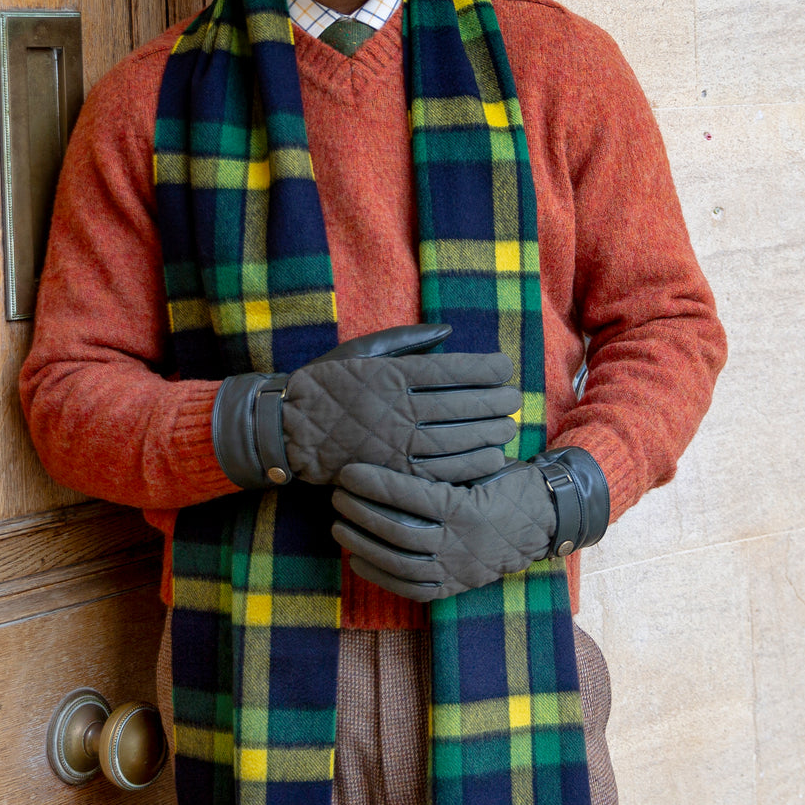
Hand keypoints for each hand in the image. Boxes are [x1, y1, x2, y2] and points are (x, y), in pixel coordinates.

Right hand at [211, 324, 520, 488]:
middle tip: (515, 399)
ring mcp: (395, 443)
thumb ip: (407, 339)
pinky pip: (440, 471)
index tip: (504, 367)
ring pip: (457, 440)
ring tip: (508, 426)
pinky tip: (490, 457)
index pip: (453, 370)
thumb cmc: (327, 383)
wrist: (288, 428)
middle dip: (496, 401)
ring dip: (489, 433)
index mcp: (392, 375)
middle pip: (462, 406)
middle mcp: (397, 409)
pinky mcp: (392, 473)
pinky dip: (470, 465)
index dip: (485, 369)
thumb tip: (448, 331)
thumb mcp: (362, 350)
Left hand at [331, 447, 609, 599]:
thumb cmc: (506, 477)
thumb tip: (395, 432)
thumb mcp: (483, 458)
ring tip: (338, 525)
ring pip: (401, 562)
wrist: (545, 517)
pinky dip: (380, 576)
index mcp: (469, 507)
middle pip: (400, 531)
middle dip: (362, 513)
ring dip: (363, 544)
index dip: (375, 484)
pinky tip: (356, 560)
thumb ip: (446, 454)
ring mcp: (459, 569)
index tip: (348, 470)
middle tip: (336, 495)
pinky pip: (413, 588)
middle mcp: (463, 542)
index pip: (413, 496)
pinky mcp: (456, 586)